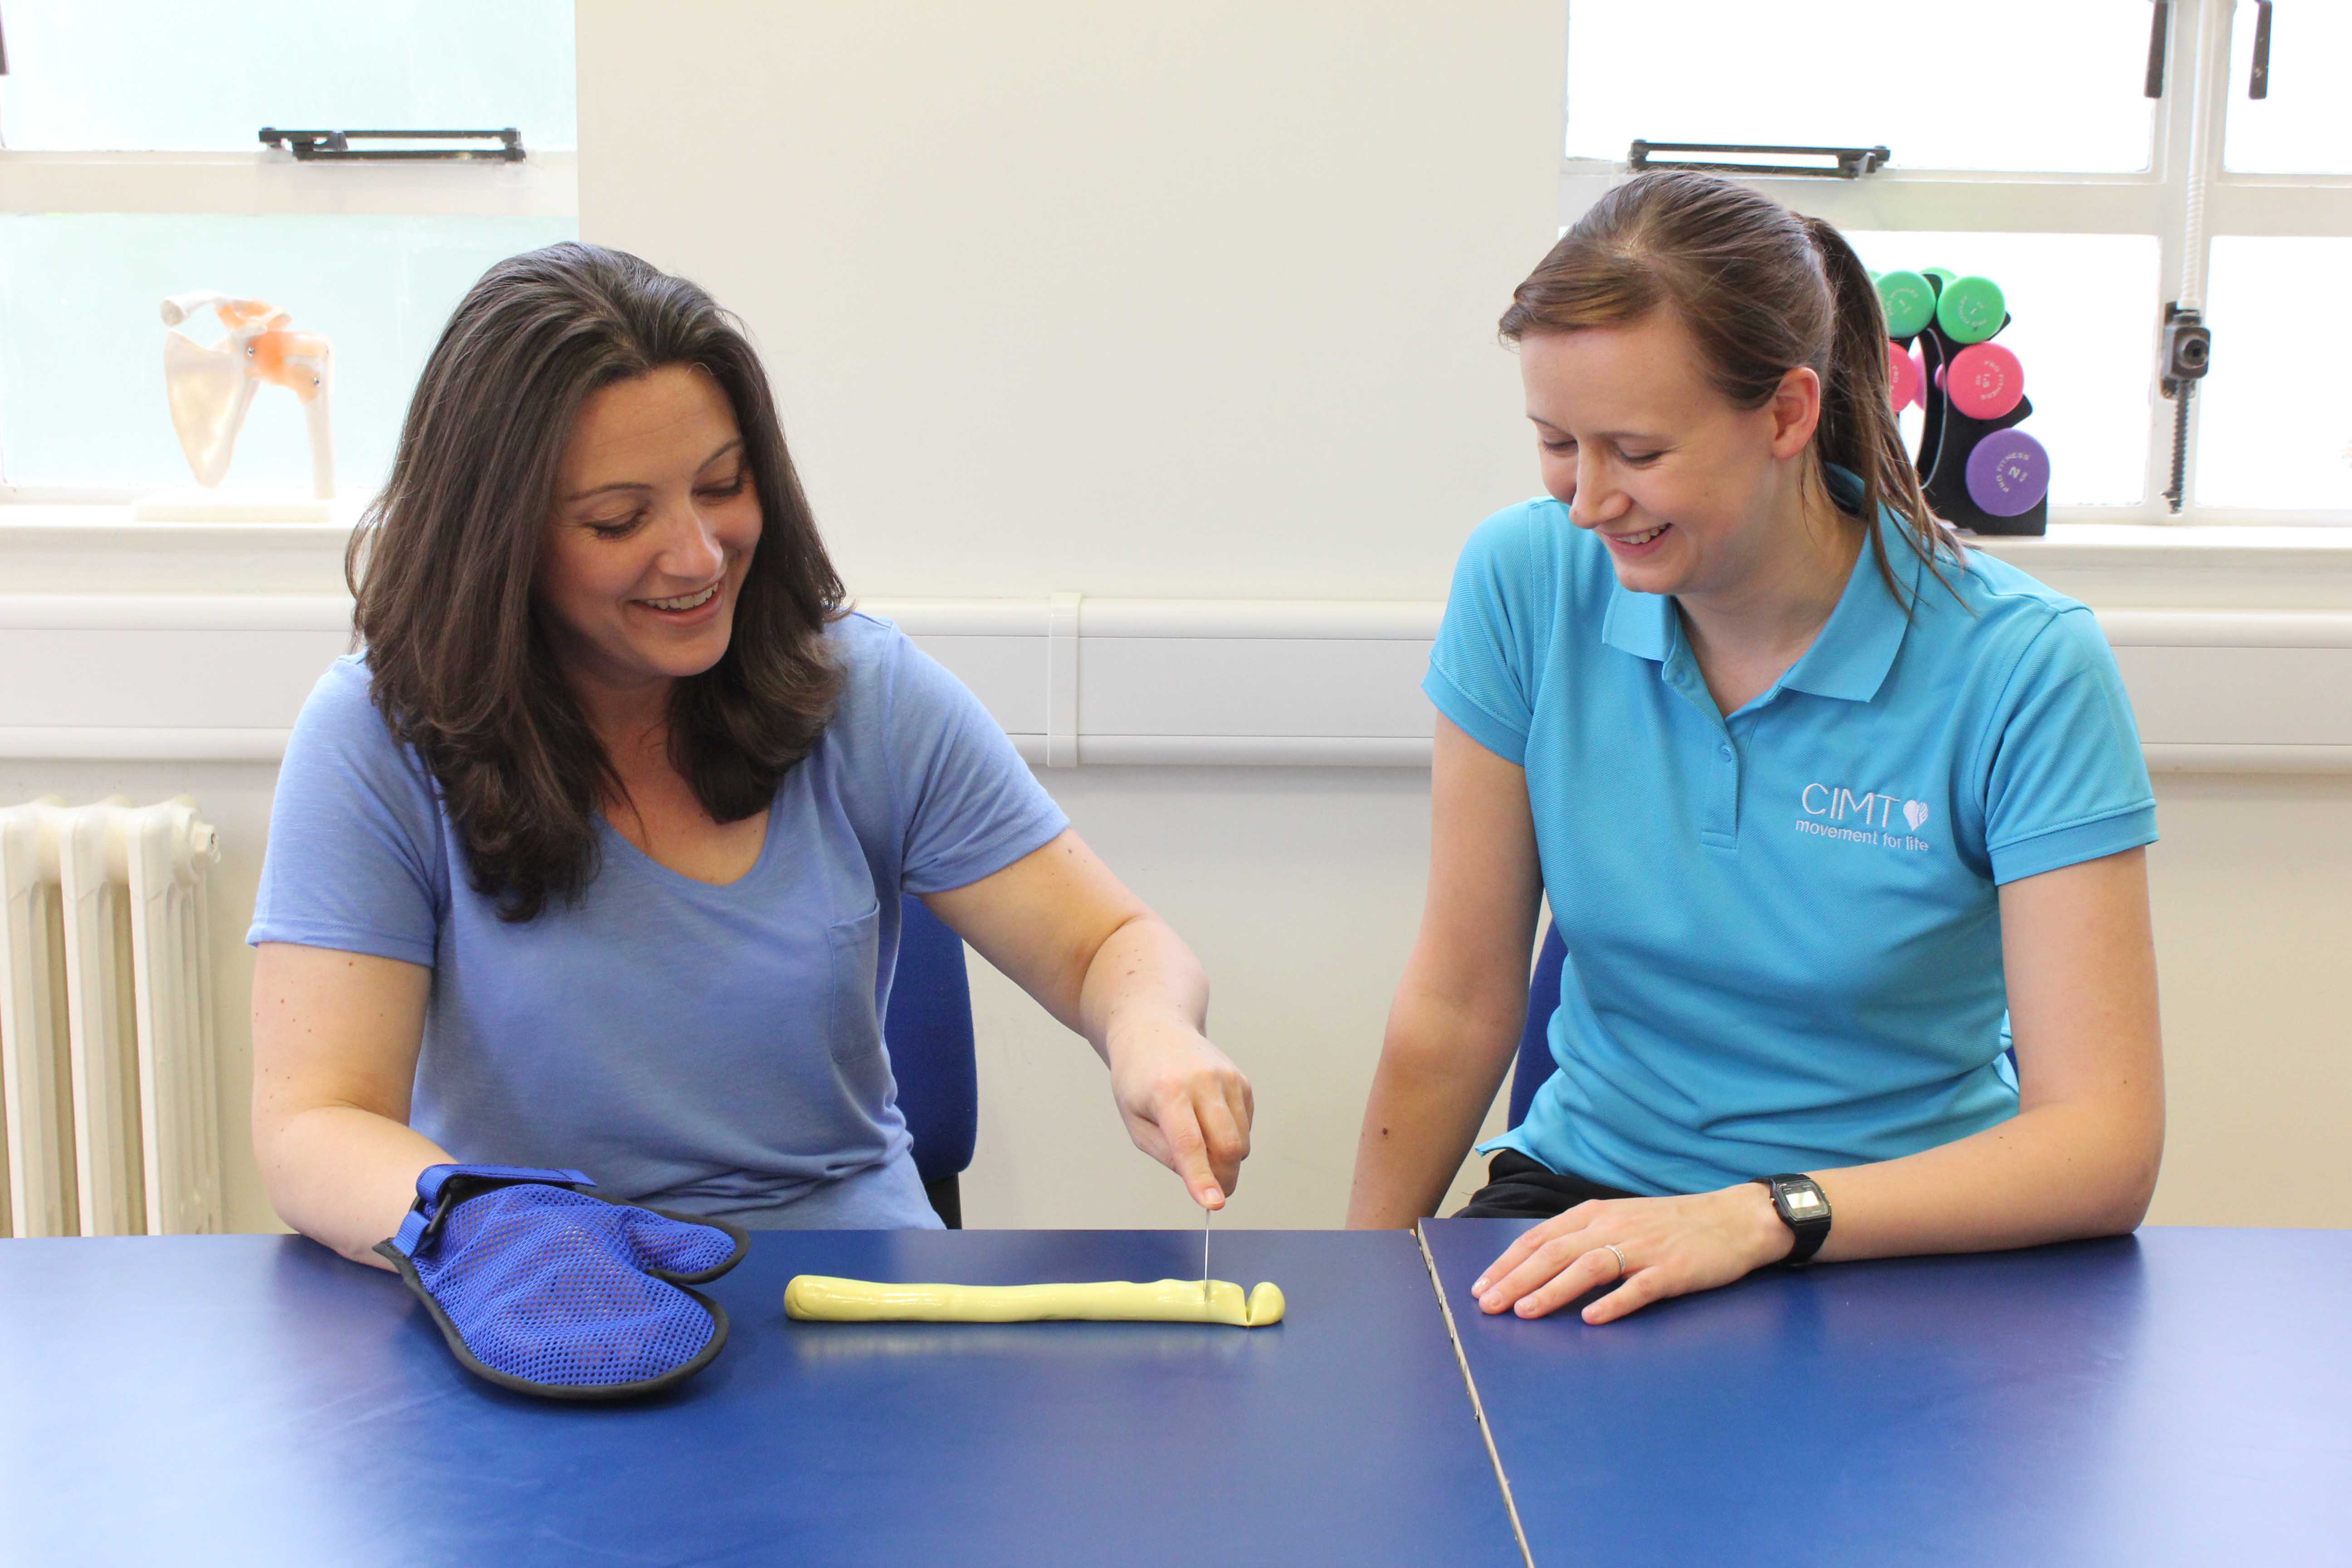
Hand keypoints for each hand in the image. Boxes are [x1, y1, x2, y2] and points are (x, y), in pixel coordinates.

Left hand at [1104, 1018, 1252, 1208]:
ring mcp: (1227, 1078)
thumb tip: (1199, 1178)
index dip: (1201, 1177)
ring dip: (1227, 1159)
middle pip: (1227, 1146)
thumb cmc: (1139, 1078)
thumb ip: (1164, 1152)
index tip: (1213, 1203)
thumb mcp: (1134, 1119)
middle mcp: (1202, 1080)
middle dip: (1224, 1178)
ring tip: (1201, 1145)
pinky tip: (1209, 1121)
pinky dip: (1232, 1137)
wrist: (1155, 1030)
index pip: (1189, 1143)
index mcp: (1167, 1091)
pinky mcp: (1241, 1081)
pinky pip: (1246, 1127)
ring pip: (1242, 1141)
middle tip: (1212, 1191)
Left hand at [1470, 1183, 1792, 1323]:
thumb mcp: (1622, 1220)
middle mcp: (1614, 1227)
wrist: (1734, 1219)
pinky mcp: (1673, 1270)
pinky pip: (1639, 1288)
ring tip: (1524, 1311)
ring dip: (1553, 1290)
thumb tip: (1540, 1263)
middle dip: (1515, 1279)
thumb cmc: (1673, 1224)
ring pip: (1588, 1267)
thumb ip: (1585, 1237)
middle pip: (1555, 1252)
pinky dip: (1614, 1303)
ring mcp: (1644, 1248)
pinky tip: (1592, 1319)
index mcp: (1597, 1215)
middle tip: (1487, 1305)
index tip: (1481, 1285)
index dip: (1508, 1262)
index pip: (1540, 1238)